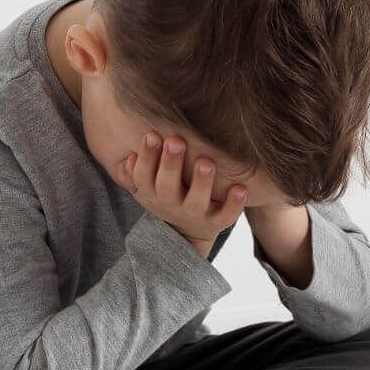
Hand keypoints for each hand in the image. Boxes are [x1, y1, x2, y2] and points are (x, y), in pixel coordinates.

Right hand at [112, 131, 248, 257]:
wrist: (184, 234)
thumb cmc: (165, 194)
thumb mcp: (145, 185)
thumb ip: (135, 170)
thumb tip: (128, 156)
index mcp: (151, 192)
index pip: (143, 175)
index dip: (147, 156)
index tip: (153, 134)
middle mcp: (170, 204)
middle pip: (167, 186)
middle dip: (171, 164)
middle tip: (176, 141)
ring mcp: (193, 214)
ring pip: (195, 202)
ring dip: (201, 182)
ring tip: (207, 163)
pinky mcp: (215, 222)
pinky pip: (224, 217)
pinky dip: (233, 205)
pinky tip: (241, 188)